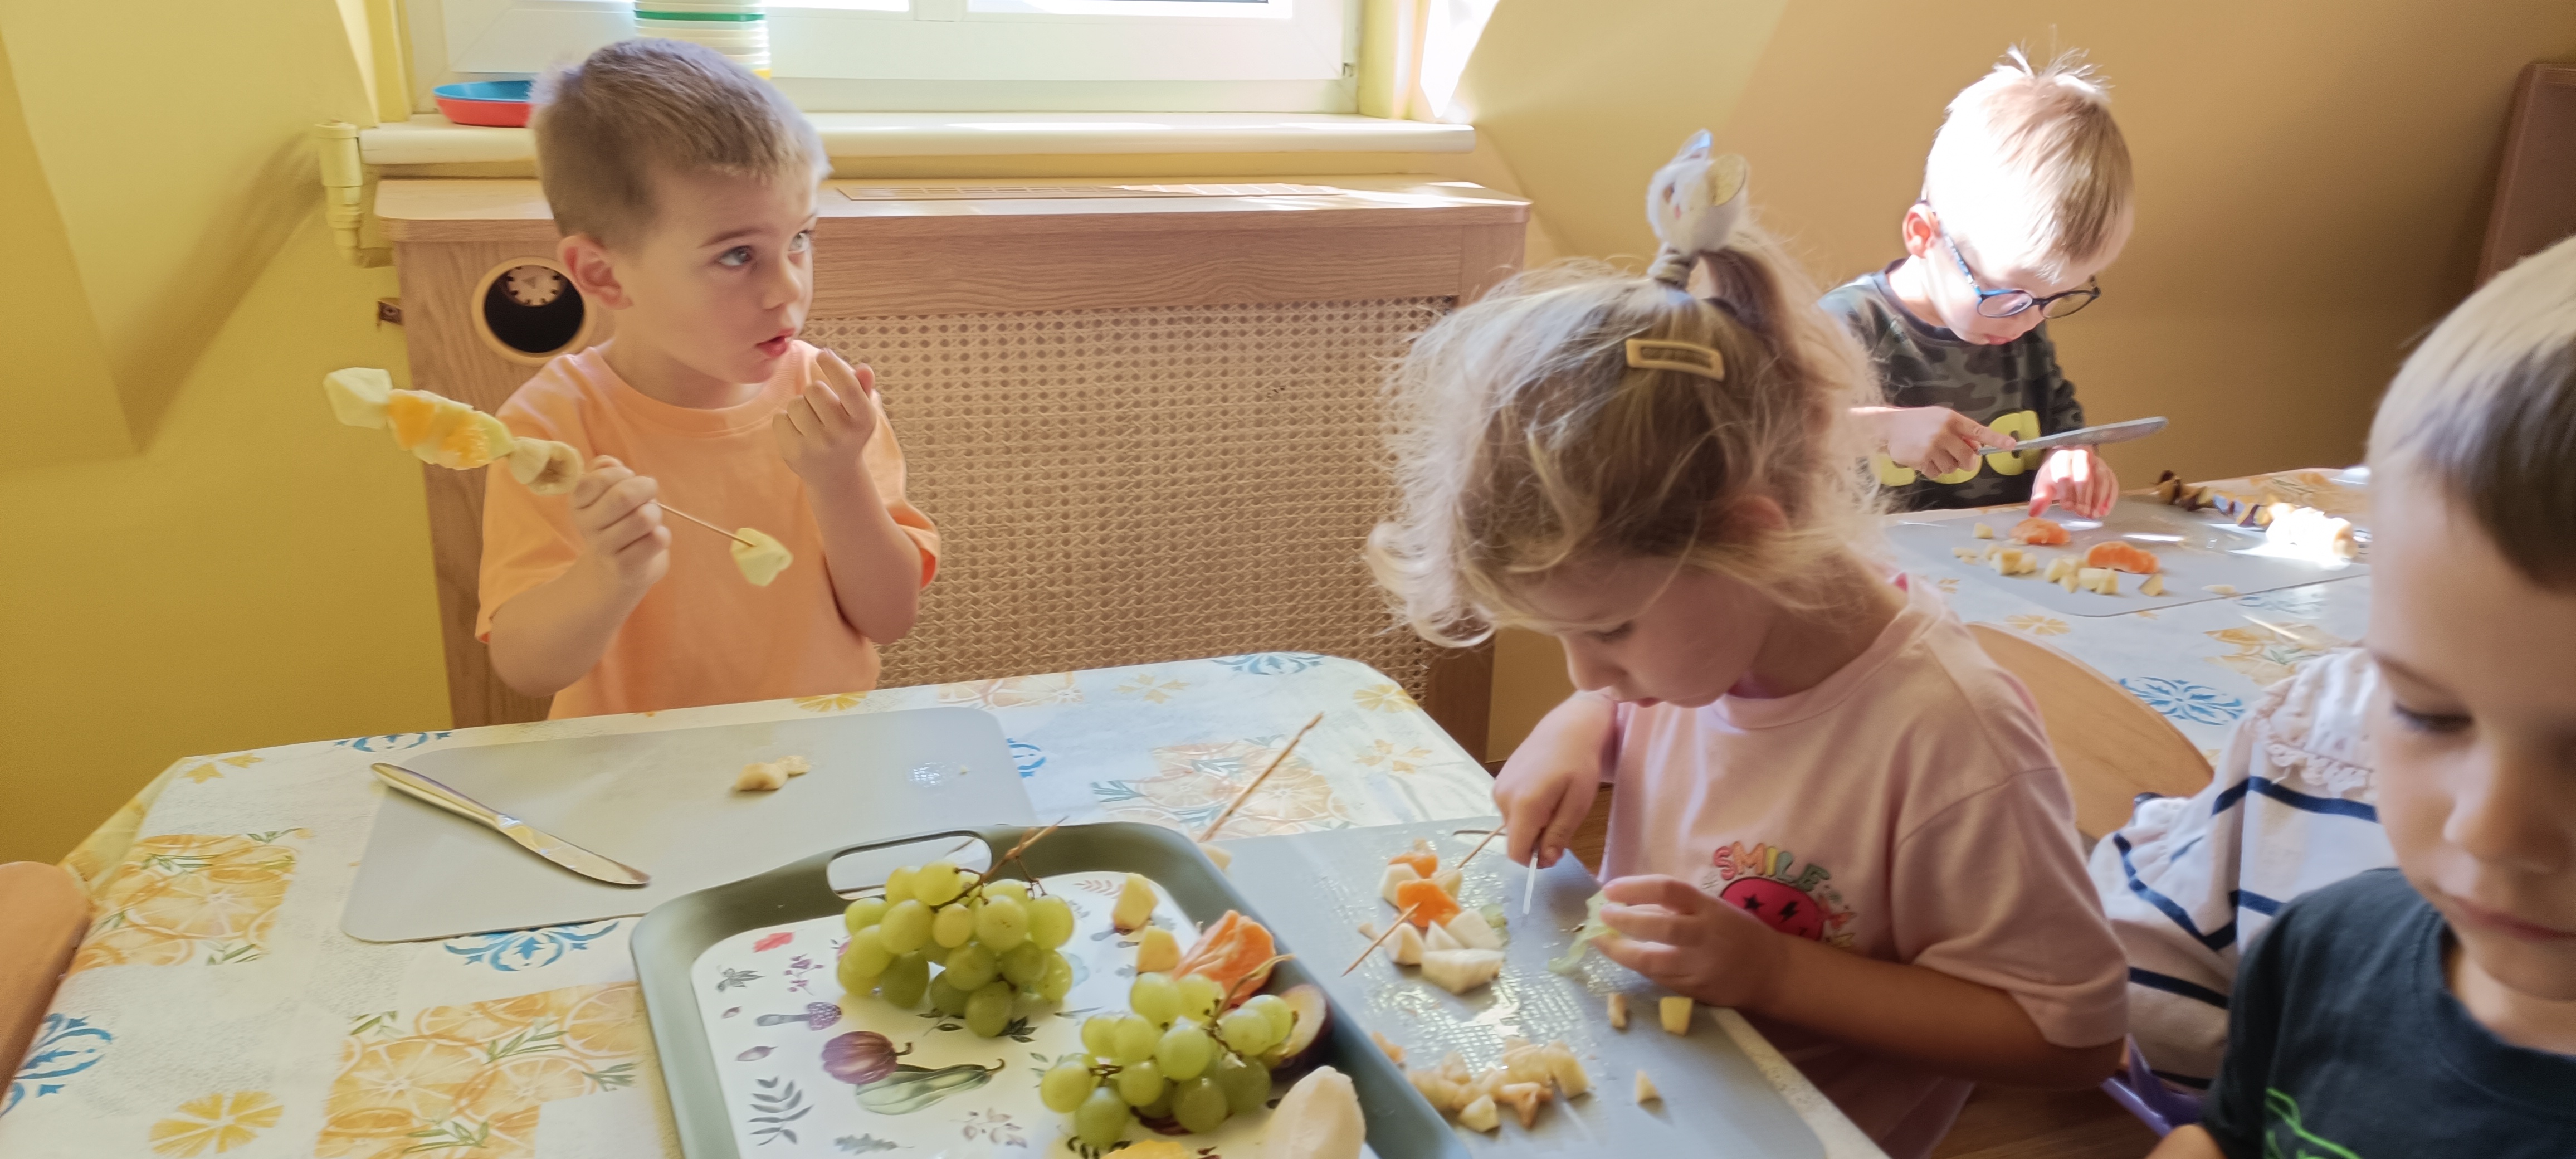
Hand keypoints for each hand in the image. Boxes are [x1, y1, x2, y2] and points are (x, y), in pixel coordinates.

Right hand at [568, 455, 667, 592]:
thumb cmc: (618, 521)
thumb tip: (610, 463)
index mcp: (578, 503)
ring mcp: (604, 548)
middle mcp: (586, 526)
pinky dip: (662, 535)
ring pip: (644, 518)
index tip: (628, 479)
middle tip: (648, 496)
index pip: (599, 478)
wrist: (616, 571)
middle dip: (646, 489)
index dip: (622, 474)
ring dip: (655, 513)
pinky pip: (655, 540)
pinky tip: (654, 539)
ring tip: (649, 520)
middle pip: (624, 496)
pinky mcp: (625, 567)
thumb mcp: (607, 493)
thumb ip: (605, 471)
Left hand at [774, 350, 878, 480]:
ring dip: (799, 407)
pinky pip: (780, 418)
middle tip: (821, 409)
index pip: (848, 387)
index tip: (823, 354)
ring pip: (795, 403)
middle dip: (814, 393)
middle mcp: (842, 434)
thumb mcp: (860, 413)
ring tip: (811, 423)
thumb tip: (863, 368)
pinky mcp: (794, 452)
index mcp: (863, 420)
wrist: (835, 475)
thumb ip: (862, 389)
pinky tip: (798, 434)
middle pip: (814, 389)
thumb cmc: (847, 434)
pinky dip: (786, 422)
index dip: (834, 366)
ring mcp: (817, 445)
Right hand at [1495, 741, 1601, 871]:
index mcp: (1523, 805)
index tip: (1555, 851)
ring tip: (1554, 801)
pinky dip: (1527, 810)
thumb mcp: (1578, 803)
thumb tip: (1545, 861)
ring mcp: (1499, 788)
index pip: (1516, 852)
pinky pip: (1510, 809)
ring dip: (1532, 824)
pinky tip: (1544, 791)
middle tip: (1561, 819)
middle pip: (1515, 838)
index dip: (1534, 860)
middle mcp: (1503, 798)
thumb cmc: (1580, 763)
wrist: (1569, 726)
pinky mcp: (1500, 781)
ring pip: (1513, 825)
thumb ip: (1559, 834)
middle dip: (1536, 839)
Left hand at [1594, 875, 1790, 1009]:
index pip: (1668, 890)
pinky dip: (1638, 967)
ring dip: (1621, 951)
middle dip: (1624, 921)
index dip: (1635, 888)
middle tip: (1601, 915)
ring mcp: (1699, 967)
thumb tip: (1628, 901)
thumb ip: (1677, 907)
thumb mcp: (1713, 909)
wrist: (1770, 972)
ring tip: (1601, 941)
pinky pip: (1659, 978)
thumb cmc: (1737, 932)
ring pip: (1652, 961)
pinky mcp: (1694, 990)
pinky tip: (1625, 959)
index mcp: (1710, 908)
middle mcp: (1705, 936)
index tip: (1610, 889)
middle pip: (1659, 927)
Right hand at [1880, 406, 2013, 476]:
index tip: (2011, 445)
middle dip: (1966, 462)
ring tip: (1932, 453)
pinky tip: (1923, 459)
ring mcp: (1933, 446)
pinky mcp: (1922, 459)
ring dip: (1945, 465)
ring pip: (1952, 468)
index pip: (1979, 431)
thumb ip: (1959, 431)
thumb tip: (1976, 447)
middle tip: (1957, 458)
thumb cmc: (1919, 422)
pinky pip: (1937, 474)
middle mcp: (1944, 432)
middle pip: (1968, 457)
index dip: (1996, 439)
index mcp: (1952, 419)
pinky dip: (1932, 470)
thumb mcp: (1940, 418)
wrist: (1890, 426)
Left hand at [2029, 447, 2117, 517]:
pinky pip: (2112, 481)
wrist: (2066, 464)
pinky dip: (2110, 497)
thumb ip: (2040, 497)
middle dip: (2084, 496)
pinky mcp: (2107, 469)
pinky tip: (2104, 510)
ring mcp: (2097, 461)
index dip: (2067, 491)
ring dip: (2099, 498)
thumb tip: (2034, 512)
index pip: (2066, 473)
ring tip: (2094, 514)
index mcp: (2061, 457)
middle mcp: (2081, 455)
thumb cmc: (2054, 475)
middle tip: (2081, 513)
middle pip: (2085, 475)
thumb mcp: (2043, 485)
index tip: (2067, 507)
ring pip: (2102, 477)